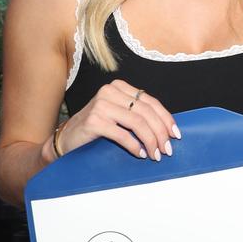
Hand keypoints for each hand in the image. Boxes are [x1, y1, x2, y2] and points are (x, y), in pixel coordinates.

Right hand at [46, 79, 179, 162]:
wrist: (66, 140)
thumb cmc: (95, 129)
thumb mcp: (117, 116)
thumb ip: (136, 115)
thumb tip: (167, 129)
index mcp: (119, 87)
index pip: (150, 101)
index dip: (166, 118)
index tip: (176, 134)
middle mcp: (110, 91)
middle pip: (146, 112)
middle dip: (161, 133)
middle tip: (167, 150)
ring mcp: (101, 105)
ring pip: (137, 122)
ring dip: (150, 141)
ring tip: (156, 155)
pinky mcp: (94, 121)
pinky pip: (123, 134)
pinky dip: (135, 146)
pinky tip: (140, 154)